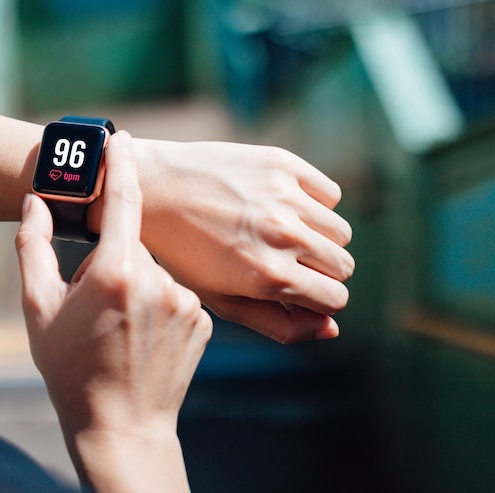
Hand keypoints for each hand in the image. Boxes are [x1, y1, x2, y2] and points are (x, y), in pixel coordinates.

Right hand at [16, 132, 211, 492]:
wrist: (121, 427)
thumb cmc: (70, 369)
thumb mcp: (37, 309)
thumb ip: (33, 248)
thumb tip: (35, 204)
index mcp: (116, 271)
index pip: (123, 201)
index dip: (120, 164)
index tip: (119, 138)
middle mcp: (159, 280)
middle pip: (133, 247)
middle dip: (112, 264)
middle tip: (92, 306)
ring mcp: (188, 302)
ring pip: (157, 273)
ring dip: (137, 288)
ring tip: (117, 330)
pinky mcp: (205, 322)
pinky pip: (177, 297)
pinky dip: (159, 307)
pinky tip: (141, 338)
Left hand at [118, 140, 353, 342]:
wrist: (152, 188)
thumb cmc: (185, 253)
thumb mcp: (222, 300)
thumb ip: (280, 324)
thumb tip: (332, 330)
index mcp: (268, 276)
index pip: (336, 299)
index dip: (320, 300)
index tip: (299, 292)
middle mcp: (282, 235)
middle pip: (343, 266)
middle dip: (321, 272)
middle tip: (285, 262)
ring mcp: (284, 196)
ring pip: (340, 231)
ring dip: (318, 238)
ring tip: (279, 235)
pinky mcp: (282, 164)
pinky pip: (330, 194)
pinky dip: (314, 203)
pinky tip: (280, 206)